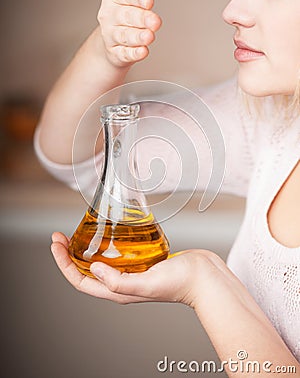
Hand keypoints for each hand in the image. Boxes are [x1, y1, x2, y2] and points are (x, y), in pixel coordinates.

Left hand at [51, 231, 212, 305]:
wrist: (205, 276)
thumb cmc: (180, 282)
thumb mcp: (146, 283)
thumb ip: (119, 281)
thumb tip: (92, 268)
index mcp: (118, 291)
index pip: (80, 281)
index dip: (64, 265)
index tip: (56, 245)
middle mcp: (122, 282)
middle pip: (86, 270)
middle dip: (69, 254)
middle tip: (60, 236)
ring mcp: (132, 271)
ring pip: (100, 261)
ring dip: (85, 249)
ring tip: (78, 233)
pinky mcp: (143, 260)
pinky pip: (118, 252)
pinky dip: (107, 244)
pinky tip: (108, 232)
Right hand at [98, 0, 161, 67]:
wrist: (115, 38)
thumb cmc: (128, 7)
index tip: (148, 0)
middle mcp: (109, 15)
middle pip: (126, 16)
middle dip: (141, 18)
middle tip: (155, 21)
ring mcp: (112, 35)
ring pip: (125, 35)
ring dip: (138, 36)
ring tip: (149, 36)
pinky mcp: (117, 52)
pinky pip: (125, 54)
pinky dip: (134, 53)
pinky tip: (143, 51)